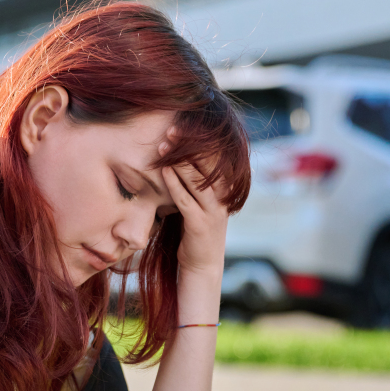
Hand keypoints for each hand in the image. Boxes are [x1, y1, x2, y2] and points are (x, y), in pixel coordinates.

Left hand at [160, 135, 230, 279]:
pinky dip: (175, 183)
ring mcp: (213, 211)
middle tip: (172, 129)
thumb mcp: (198, 201)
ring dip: (179, 161)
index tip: (182, 126)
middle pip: (207, 164)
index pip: (214, 158)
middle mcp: (223, 197)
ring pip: (197, 179)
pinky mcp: (200, 224)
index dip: (199, 141)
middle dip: (189, 145)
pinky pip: (186, 199)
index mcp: (225, 188)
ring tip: (164, 145)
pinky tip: (164, 170)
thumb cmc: (195, 229)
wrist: (202, 264)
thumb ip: (194, 182)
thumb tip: (178, 156)